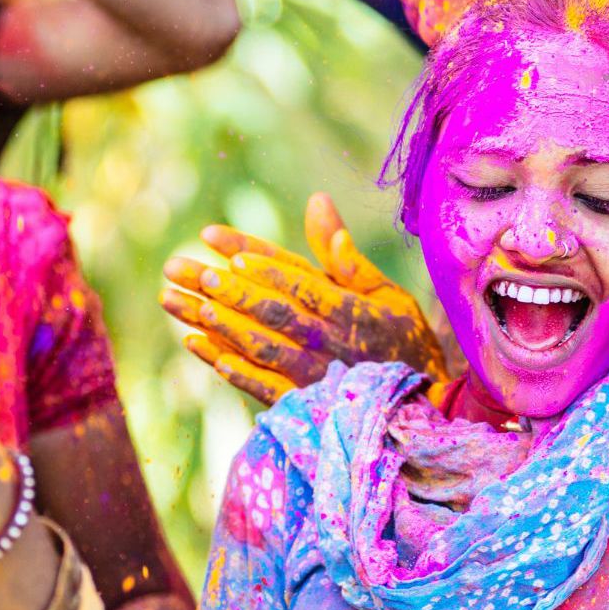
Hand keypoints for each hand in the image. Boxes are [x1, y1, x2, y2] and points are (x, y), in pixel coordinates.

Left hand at [161, 193, 446, 403]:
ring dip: (222, 326)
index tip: (218, 243)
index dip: (259, 262)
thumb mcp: (387, 293)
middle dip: (227, 289)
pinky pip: (267, 388)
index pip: (296, 278)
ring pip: (262, 346)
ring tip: (186, 305)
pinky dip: (236, 372)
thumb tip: (317, 201)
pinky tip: (205, 352)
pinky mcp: (306, 402)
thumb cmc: (404, 341)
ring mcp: (315, 373)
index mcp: (347, 307)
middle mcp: (328, 339)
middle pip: (271, 310)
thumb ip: (346, 254)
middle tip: (187, 270)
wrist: (422, 408)